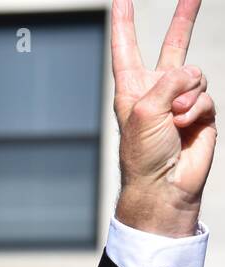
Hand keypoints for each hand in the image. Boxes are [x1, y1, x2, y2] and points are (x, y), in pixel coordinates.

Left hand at [112, 0, 216, 236]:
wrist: (164, 184)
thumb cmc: (143, 153)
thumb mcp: (144, 110)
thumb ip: (168, 81)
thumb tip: (192, 74)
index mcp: (131, 88)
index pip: (126, 48)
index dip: (124, 23)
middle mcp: (157, 89)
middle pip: (174, 45)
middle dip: (185, 18)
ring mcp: (182, 99)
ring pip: (196, 74)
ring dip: (187, 96)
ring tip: (175, 120)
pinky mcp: (202, 111)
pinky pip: (206, 95)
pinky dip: (197, 110)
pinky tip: (186, 128)